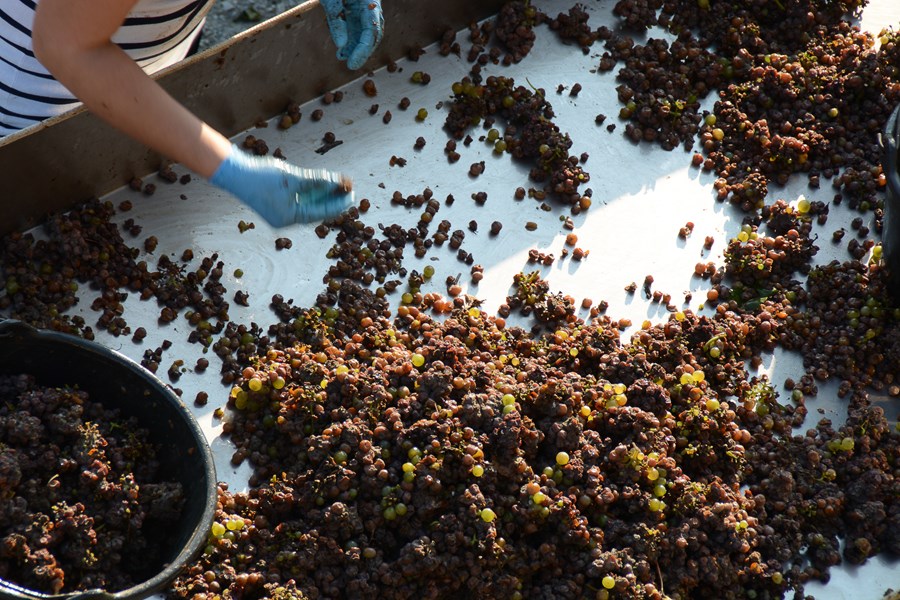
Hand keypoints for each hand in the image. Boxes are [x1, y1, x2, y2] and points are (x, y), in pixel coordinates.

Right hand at [210, 145, 352, 227]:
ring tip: (341, 185)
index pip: (321, 213)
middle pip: (317, 210)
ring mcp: (281, 212)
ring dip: (324, 194)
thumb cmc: (261, 175)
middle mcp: (286, 219)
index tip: (353, 196)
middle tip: (351, 190)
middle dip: (333, 199)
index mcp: (289, 218)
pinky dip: (312, 192)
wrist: (234, 172)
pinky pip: (300, 199)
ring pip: (309, 204)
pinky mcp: (278, 203)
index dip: (338, 204)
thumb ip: (316, 181)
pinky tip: (325, 184)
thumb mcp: (293, 178)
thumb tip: (338, 182)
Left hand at [321, 0, 383, 69]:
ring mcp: (367, 10)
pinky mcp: (359, 13)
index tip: (352, 64)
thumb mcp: (331, 0)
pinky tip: (342, 51)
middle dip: (362, 52)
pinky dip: (351, 41)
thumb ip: (336, 20)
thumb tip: (341, 46)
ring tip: (341, 56)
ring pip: (366, 34)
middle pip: (373, 35)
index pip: (372, 31)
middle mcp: (372, 8)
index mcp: (370, 2)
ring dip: (355, 48)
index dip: (363, 50)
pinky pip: (359, 30)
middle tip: (351, 65)